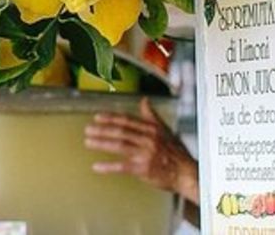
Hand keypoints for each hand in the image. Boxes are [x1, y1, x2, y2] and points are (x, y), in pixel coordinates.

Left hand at [84, 97, 199, 203]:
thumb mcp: (165, 130)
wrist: (186, 173)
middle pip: (120, 131)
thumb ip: (151, 116)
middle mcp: (147, 139)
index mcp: (151, 129)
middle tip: (88, 129)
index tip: (97, 117)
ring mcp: (145, 153)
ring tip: (88, 142)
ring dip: (101, 143)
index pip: (127, 120)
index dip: (111, 118)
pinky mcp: (143, 169)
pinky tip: (97, 167)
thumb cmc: (176, 153)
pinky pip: (122, 166)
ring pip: (119, 145)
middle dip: (102, 129)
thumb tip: (144, 100)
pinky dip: (108, 166)